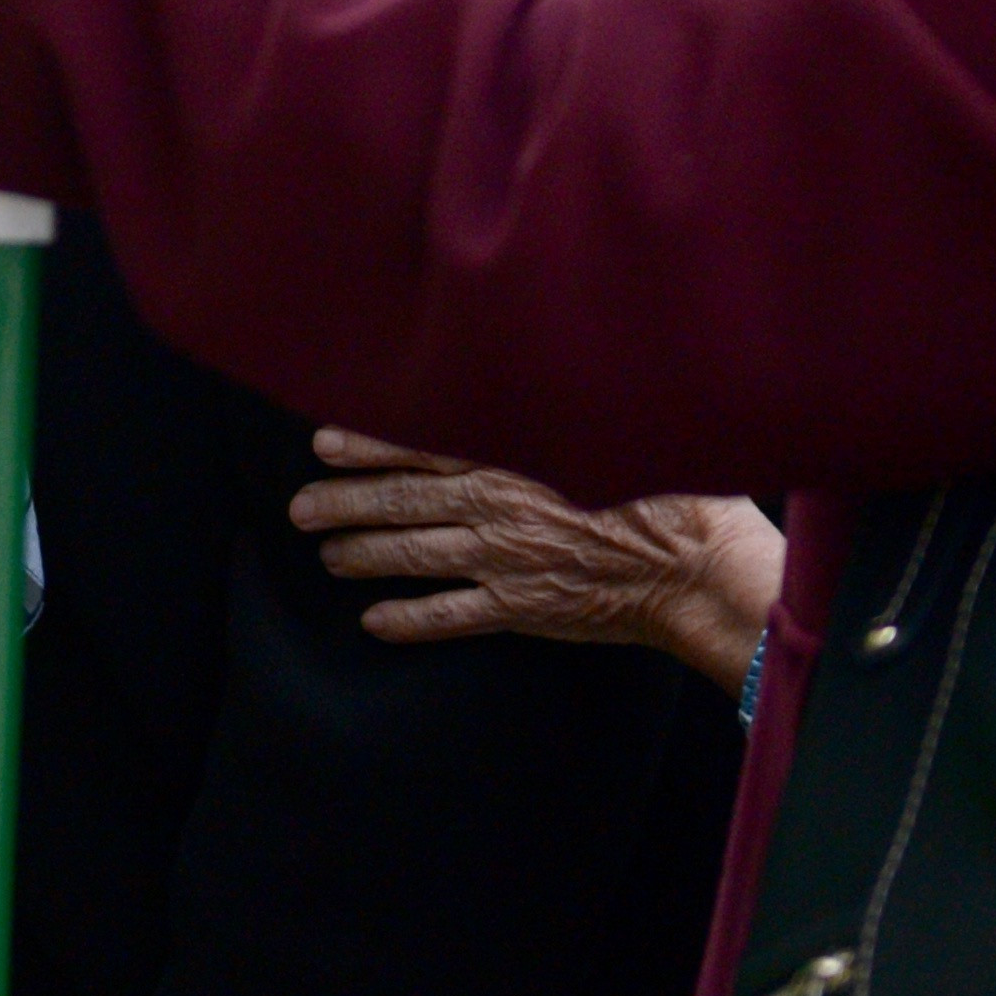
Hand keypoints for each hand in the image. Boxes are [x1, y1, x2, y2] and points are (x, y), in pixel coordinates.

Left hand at [291, 431, 785, 685]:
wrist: (696, 566)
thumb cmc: (659, 490)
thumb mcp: (604, 427)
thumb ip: (552, 410)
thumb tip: (522, 375)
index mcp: (513, 456)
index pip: (423, 444)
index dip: (369, 443)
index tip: (325, 442)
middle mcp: (497, 504)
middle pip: (402, 500)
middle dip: (345, 501)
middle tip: (299, 506)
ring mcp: (504, 559)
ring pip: (414, 555)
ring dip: (363, 554)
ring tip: (327, 554)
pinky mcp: (521, 607)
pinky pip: (450, 614)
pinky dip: (409, 618)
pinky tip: (375, 621)